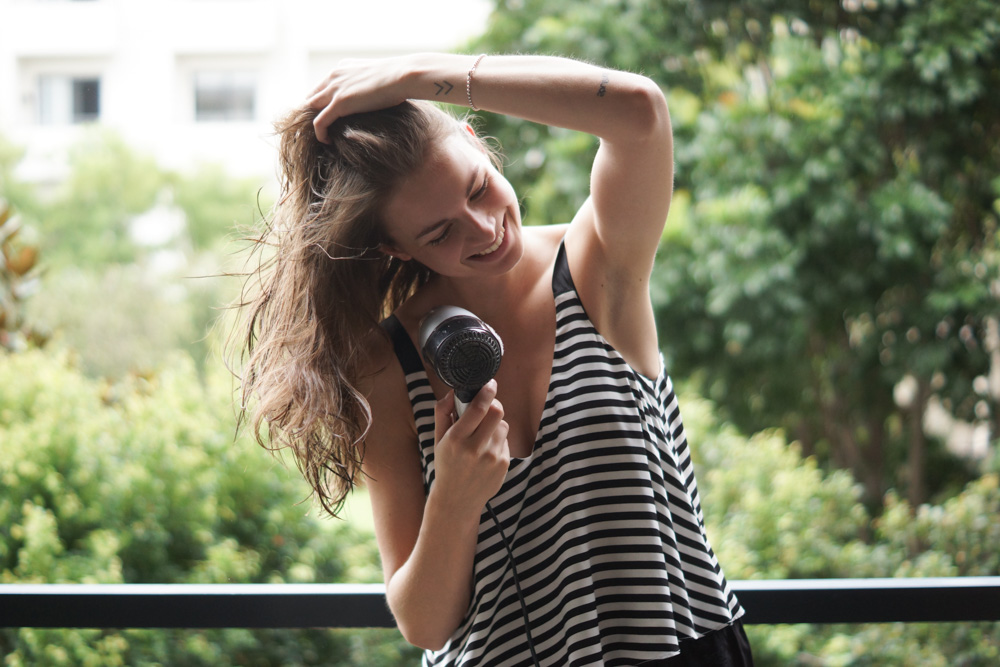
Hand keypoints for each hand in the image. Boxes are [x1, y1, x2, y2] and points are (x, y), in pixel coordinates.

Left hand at [306, 56, 409, 141]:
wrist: (404, 76)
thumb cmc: (401, 79)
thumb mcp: (377, 79)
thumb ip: (368, 86)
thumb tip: (376, 99)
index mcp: (343, 68)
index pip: (322, 85)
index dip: (322, 101)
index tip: (330, 116)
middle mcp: (334, 76)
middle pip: (312, 96)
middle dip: (314, 112)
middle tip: (323, 128)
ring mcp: (335, 89)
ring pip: (311, 108)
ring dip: (314, 122)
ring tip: (324, 135)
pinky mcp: (339, 103)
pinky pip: (320, 122)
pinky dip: (320, 133)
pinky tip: (327, 141)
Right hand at [430, 380, 509, 512]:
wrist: (457, 500)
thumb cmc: (446, 465)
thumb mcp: (438, 440)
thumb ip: (442, 413)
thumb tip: (452, 392)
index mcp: (456, 439)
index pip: (479, 408)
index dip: (487, 391)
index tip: (490, 383)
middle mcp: (475, 449)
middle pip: (497, 412)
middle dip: (493, 405)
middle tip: (486, 407)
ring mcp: (491, 458)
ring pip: (502, 425)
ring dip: (494, 424)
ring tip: (482, 435)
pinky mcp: (503, 465)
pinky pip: (505, 440)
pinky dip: (497, 440)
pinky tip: (486, 451)